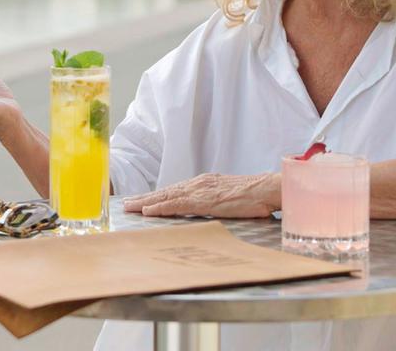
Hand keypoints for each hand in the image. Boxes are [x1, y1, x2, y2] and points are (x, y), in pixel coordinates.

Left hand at [122, 173, 279, 217]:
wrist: (268, 188)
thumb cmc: (255, 195)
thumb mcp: (231, 196)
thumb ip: (217, 201)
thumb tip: (211, 208)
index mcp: (205, 183)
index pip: (176, 190)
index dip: (158, 196)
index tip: (143, 201)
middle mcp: (199, 183)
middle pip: (166, 191)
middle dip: (145, 198)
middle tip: (127, 204)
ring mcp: (200, 190)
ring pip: (166, 196)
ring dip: (146, 202)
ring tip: (130, 207)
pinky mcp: (203, 199)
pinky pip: (176, 204)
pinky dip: (160, 207)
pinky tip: (148, 211)